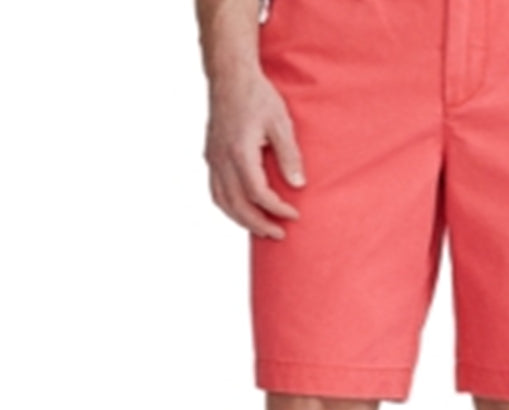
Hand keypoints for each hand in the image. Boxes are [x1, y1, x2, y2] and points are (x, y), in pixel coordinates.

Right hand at [204, 71, 305, 239]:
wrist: (230, 76)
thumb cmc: (258, 96)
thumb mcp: (281, 123)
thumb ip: (289, 155)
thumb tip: (298, 185)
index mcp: (239, 152)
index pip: (257, 193)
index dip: (276, 209)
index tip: (294, 215)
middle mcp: (221, 159)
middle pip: (237, 205)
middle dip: (259, 224)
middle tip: (280, 234)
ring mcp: (213, 158)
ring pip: (222, 201)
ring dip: (242, 220)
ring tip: (262, 229)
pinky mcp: (210, 156)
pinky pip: (215, 190)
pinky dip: (228, 207)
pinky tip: (243, 212)